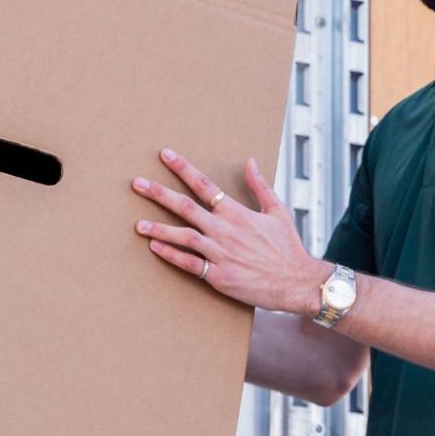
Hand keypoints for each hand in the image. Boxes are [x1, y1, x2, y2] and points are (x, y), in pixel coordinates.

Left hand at [132, 151, 328, 314]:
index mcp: (237, 213)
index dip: (183, 168)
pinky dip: (171, 255)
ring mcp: (220, 253)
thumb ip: (260, 186)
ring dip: (158, 228)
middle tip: (136, 183)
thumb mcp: (277, 211)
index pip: (205, 185)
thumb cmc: (287, 247)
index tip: (165, 154)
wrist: (297, 282)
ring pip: (183, 236)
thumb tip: (249, 160)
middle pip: (185, 207)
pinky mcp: (219, 276)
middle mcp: (225, 230)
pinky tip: (155, 248)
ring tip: (138, 224)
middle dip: (159, 193)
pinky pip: (190, 264)